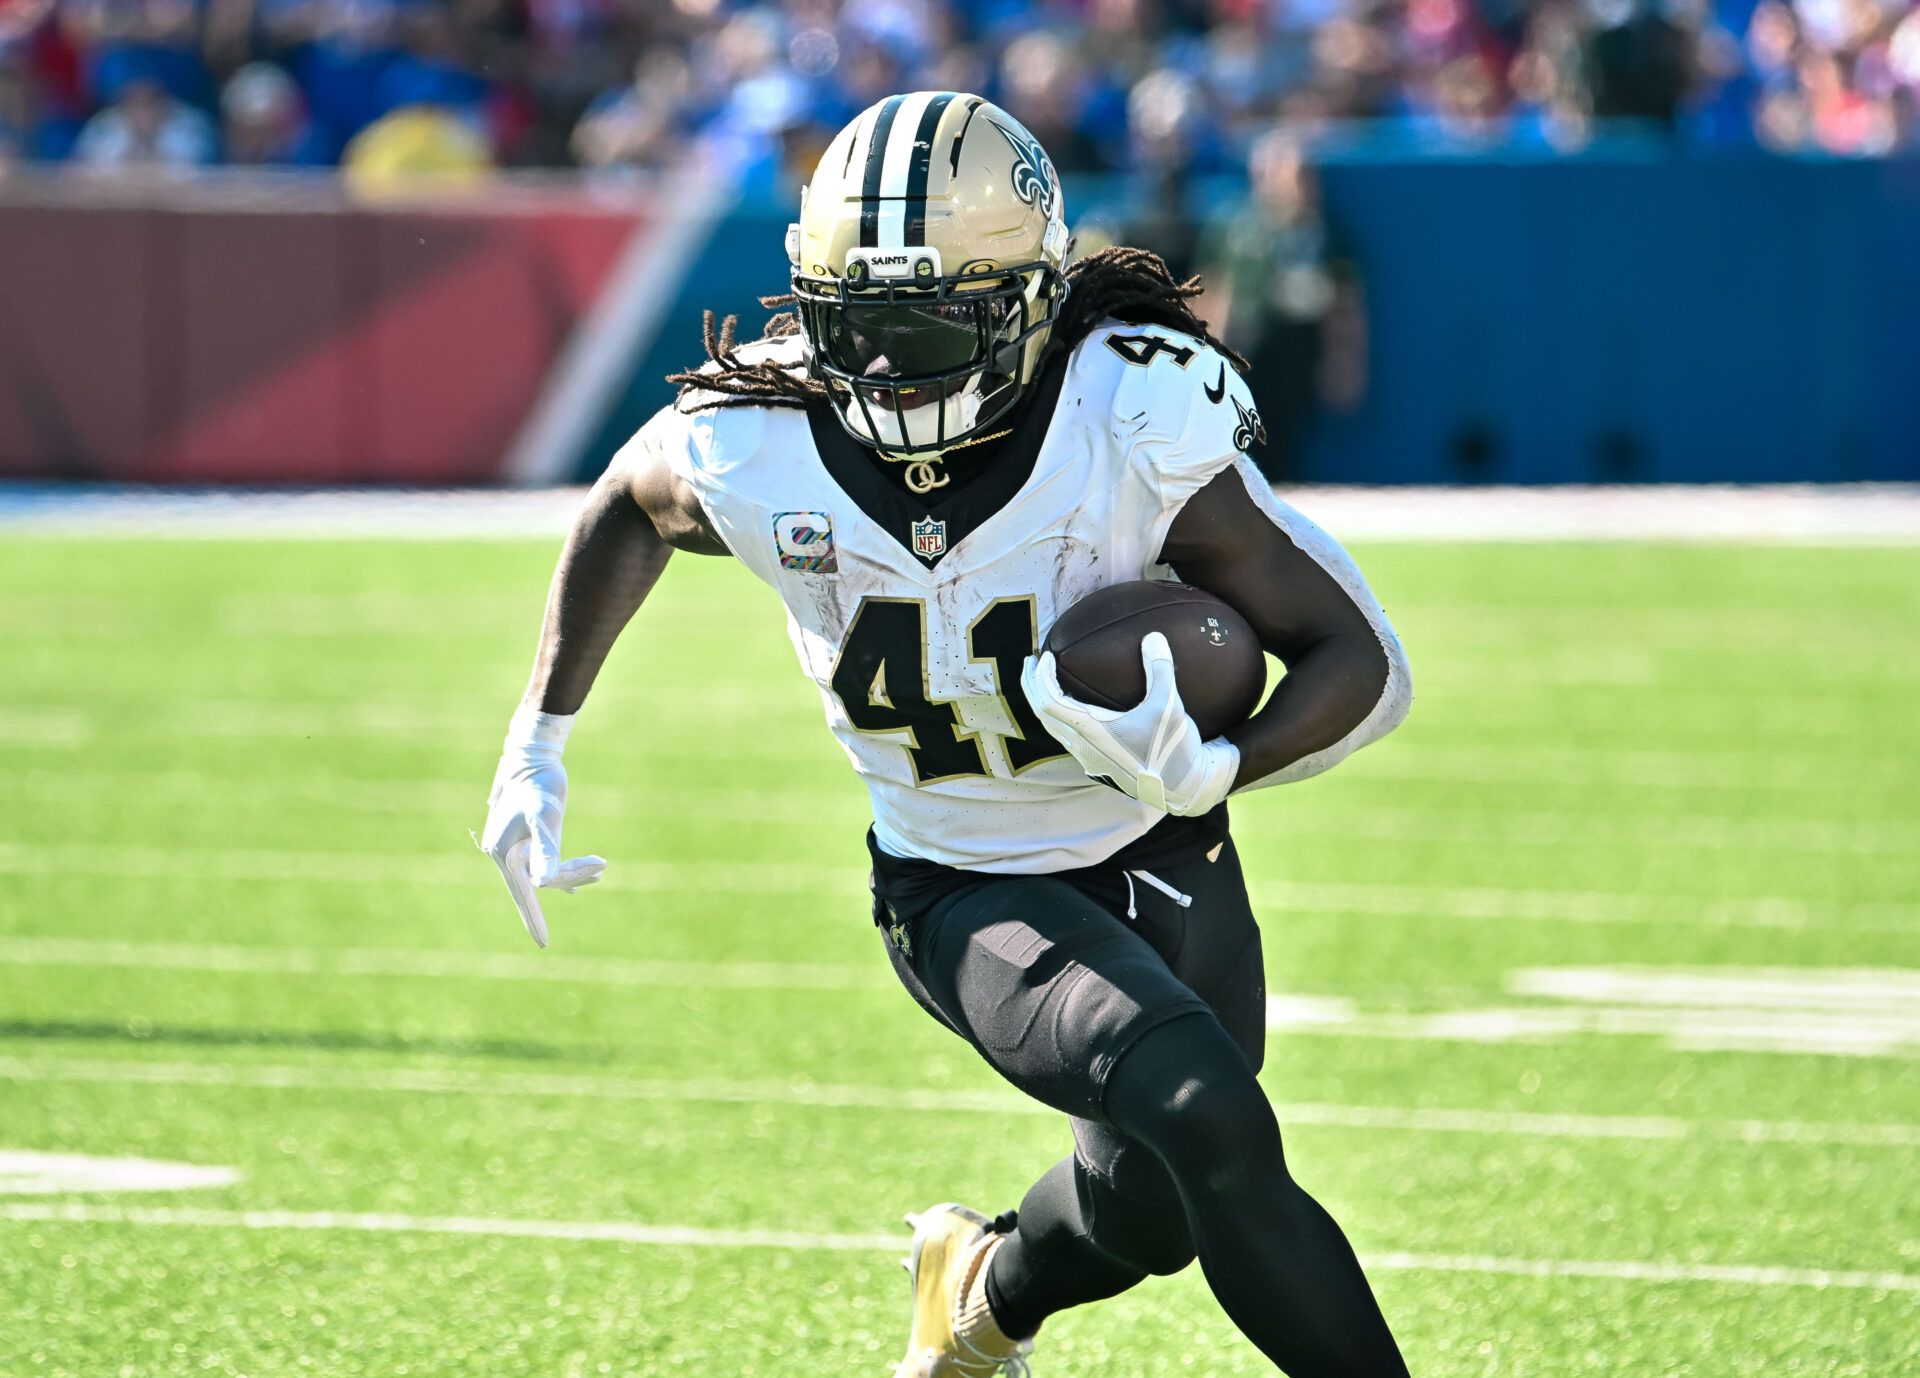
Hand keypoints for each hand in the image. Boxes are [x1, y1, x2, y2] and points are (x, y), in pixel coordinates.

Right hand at [479, 709, 605, 947]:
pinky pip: (544, 864)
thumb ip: (546, 849)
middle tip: (600, 869)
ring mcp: (514, 848)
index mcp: (504, 854)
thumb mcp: (545, 816)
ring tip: (601, 867)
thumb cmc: (538, 784)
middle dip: (570, 879)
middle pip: (540, 882)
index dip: (535, 918)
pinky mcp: (526, 840)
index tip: (544, 944)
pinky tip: (581, 883)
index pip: (525, 893)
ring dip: (573, 872)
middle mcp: (505, 854)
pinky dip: (565, 870)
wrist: (533, 756)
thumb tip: (546, 884)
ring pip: (545, 872)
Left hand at [1021, 632, 1238, 816]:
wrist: (1184, 789)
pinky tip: (1073, 705)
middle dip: (1033, 686)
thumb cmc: (1173, 749)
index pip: (1048, 702)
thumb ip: (1159, 669)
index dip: (1040, 677)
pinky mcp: (1098, 763)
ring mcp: (1089, 758)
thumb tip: (1154, 636)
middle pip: (1042, 714)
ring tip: (1045, 680)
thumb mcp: (1170, 706)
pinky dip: (1059, 715)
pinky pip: (1067, 736)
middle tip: (1032, 660)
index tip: (1045, 656)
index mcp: (1091, 732)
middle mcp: (1083, 747)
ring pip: (1053, 727)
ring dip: (1044, 701)